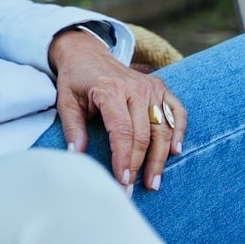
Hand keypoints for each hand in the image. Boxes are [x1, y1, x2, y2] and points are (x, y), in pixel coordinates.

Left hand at [49, 28, 186, 191]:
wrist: (86, 53)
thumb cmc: (75, 80)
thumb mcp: (66, 101)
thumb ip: (72, 128)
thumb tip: (76, 156)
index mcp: (110, 90)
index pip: (122, 131)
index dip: (123, 159)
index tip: (122, 181)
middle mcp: (134, 88)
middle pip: (143, 134)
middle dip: (139, 165)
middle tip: (133, 190)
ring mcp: (150, 87)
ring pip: (163, 128)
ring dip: (160, 158)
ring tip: (153, 182)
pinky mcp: (161, 87)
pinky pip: (177, 111)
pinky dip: (179, 131)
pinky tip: (176, 152)